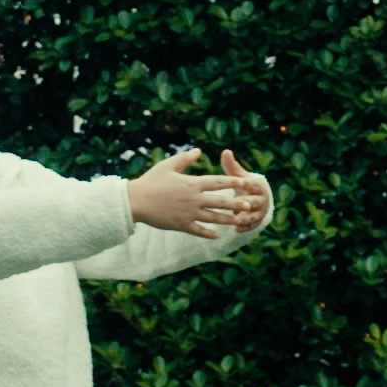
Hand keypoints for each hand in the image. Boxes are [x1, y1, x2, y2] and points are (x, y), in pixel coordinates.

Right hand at [128, 147, 250, 236]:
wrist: (136, 201)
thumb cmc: (151, 181)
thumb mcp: (168, 166)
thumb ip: (185, 159)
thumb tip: (199, 151)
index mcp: (192, 183)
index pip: (218, 182)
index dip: (233, 182)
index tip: (245, 182)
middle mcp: (194, 198)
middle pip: (220, 201)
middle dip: (236, 203)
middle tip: (250, 205)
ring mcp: (189, 213)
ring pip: (213, 217)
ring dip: (227, 219)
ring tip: (239, 221)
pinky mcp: (182, 225)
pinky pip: (199, 230)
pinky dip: (209, 233)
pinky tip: (217, 235)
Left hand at [211, 149, 273, 233]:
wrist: (255, 201)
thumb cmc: (244, 185)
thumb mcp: (239, 177)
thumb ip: (232, 167)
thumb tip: (225, 151)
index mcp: (258, 186)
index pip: (252, 184)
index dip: (247, 183)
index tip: (240, 183)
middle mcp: (262, 199)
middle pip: (253, 201)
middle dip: (246, 203)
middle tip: (237, 205)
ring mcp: (260, 212)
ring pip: (253, 216)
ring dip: (245, 218)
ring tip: (235, 221)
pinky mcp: (256, 223)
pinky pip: (251, 226)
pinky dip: (244, 228)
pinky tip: (236, 230)